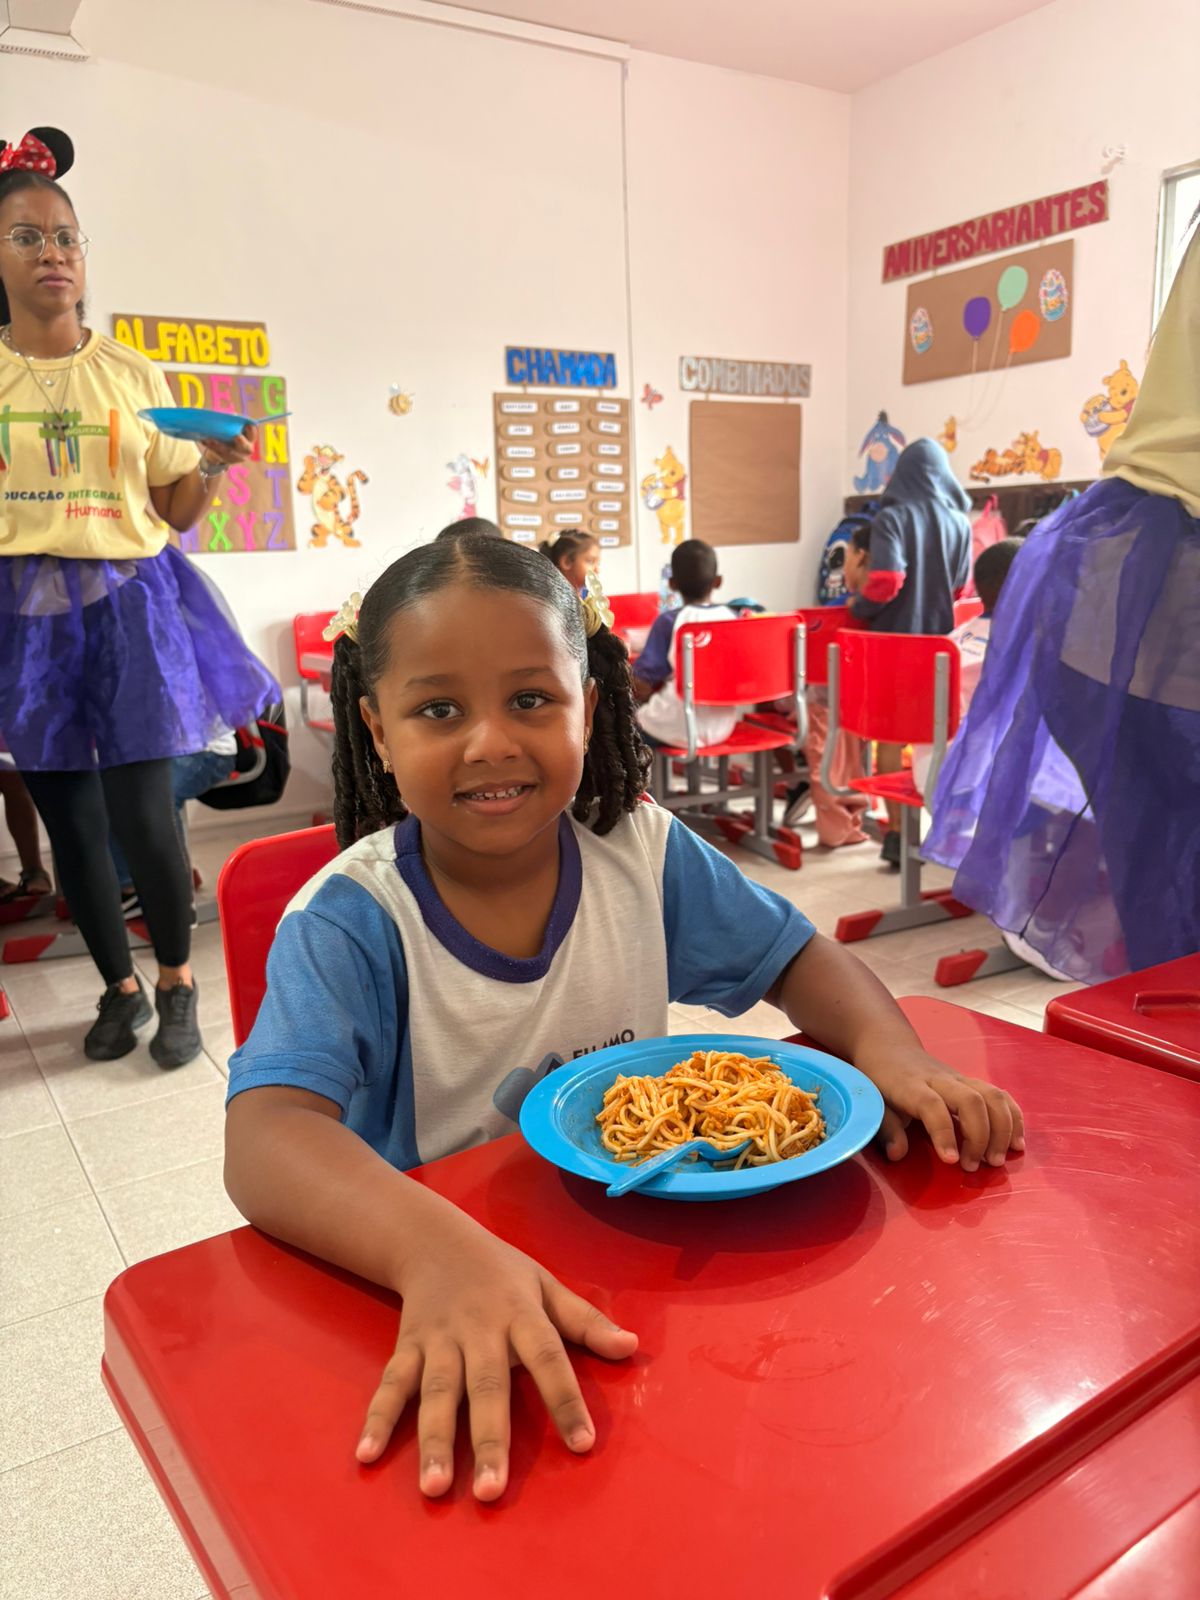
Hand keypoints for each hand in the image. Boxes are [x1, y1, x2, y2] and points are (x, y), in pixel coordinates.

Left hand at [199, 421, 256, 471]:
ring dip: (219, 445)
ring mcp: (238, 457)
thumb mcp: (232, 427)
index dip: (251, 429)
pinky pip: (218, 454)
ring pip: (229, 452)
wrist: (221, 451)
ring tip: (210, 438)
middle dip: (242, 442)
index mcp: (250, 438)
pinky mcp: (227, 461)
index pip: (253, 433)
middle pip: (246, 448)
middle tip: (236, 436)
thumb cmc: (228, 434)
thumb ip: (232, 423)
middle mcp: (247, 449)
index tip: (247, 424)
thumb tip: (230, 416)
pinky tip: (204, 440)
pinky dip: (211, 447)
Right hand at [355, 1228, 636, 1500]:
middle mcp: (479, 1329)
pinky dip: (378, 1417)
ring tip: (434, 1488)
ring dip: (433, 1440)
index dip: (565, 1399)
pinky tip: (367, 1454)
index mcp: (520, 1314)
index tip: (582, 1444)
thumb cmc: (502, 1272)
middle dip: (488, 1439)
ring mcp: (439, 1339)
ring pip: (436, 1393)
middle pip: (486, 1387)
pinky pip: (391, 1383)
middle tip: (491, 1491)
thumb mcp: (547, 1285)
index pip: (548, 1357)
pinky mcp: (407, 1346)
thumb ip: (586, 1321)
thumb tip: (632, 1348)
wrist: (435, 1239)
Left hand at [862, 1044, 1024, 1171]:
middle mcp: (939, 1080)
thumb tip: (897, 1154)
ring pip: (992, 1095)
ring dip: (1002, 1129)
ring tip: (998, 1160)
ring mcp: (959, 1079)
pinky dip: (1013, 1118)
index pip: (932, 1106)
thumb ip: (885, 1128)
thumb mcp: (873, 1102)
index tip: (952, 1161)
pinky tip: (1016, 1143)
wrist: (889, 1047)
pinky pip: (999, 1095)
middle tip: (975, 1167)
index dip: (944, 1133)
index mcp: (911, 1086)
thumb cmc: (879, 1079)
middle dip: (980, 1136)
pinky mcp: (971, 1082)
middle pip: (971, 1100)